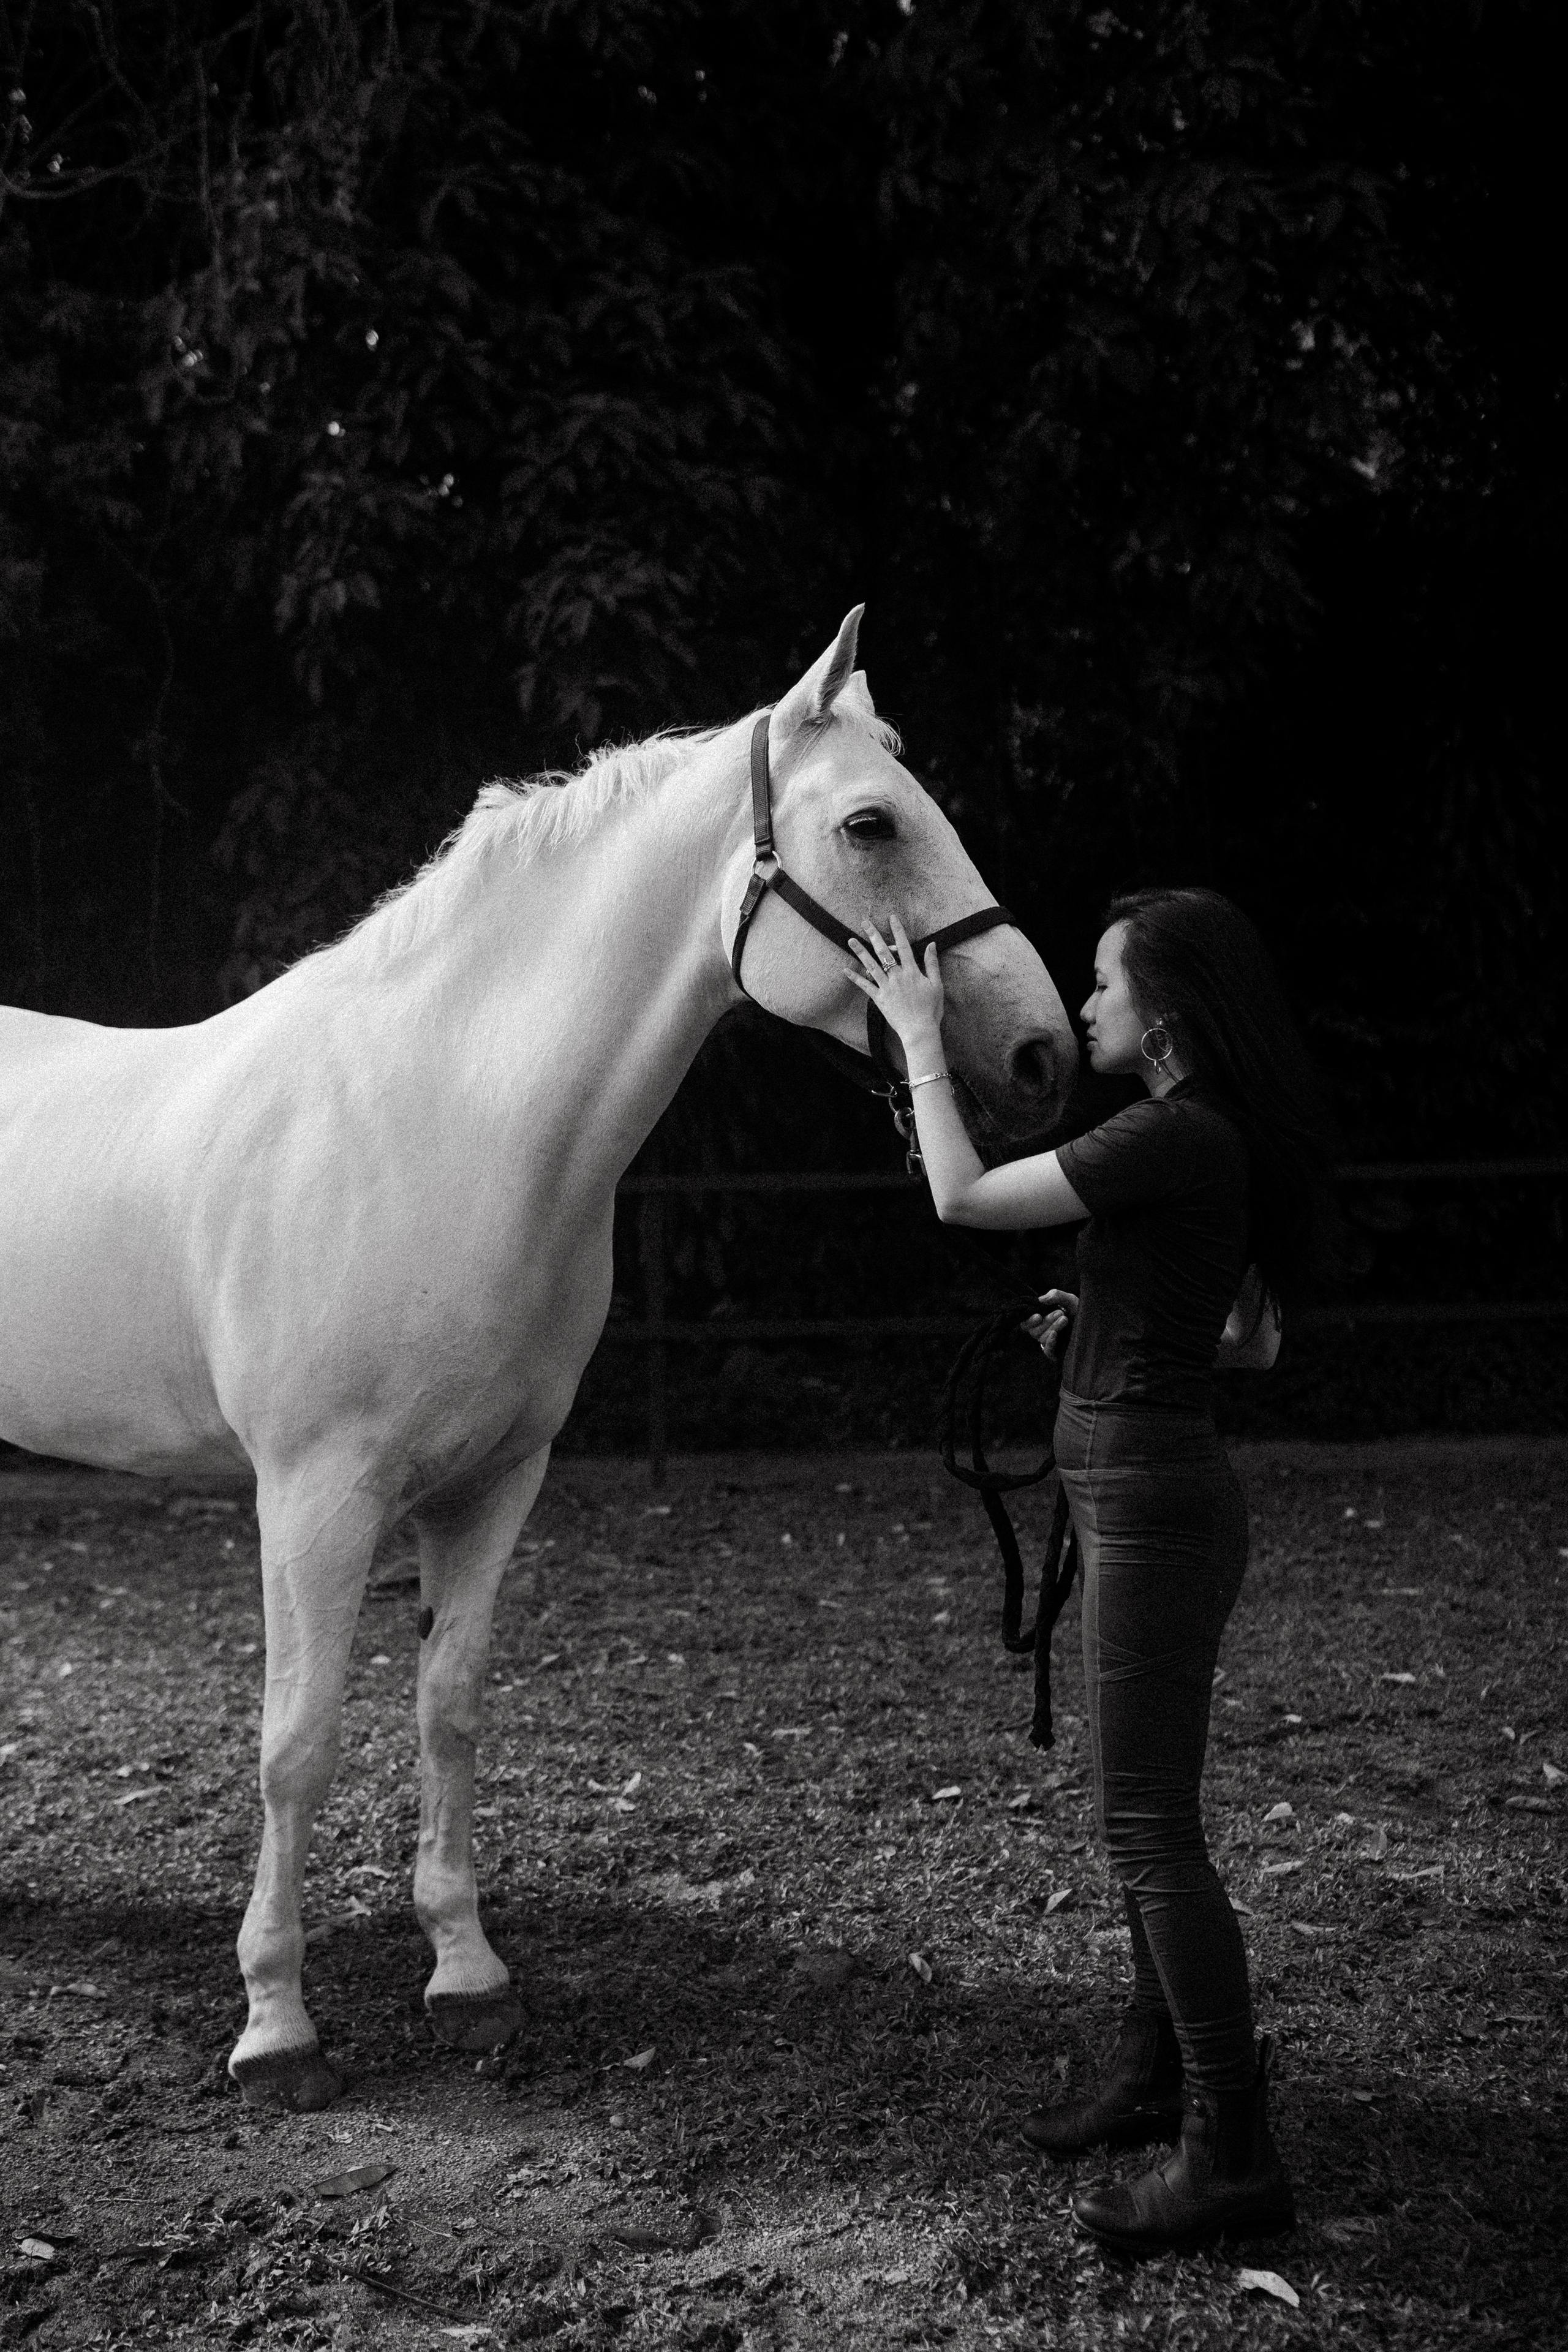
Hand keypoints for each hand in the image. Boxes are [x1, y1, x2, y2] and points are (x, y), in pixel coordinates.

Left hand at [843, 911, 944, 1049]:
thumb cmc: (931, 1009)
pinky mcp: (879, 999)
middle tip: (864, 922)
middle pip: (884, 952)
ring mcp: (887, 987)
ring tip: (850, 940)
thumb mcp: (937, 985)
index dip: (898, 930)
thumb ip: (932, 964)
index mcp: (912, 971)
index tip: (892, 917)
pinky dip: (855, 978)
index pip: (904, 946)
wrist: (919, 1030)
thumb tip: (932, 944)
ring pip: (871, 965)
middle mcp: (897, 976)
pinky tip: (845, 969)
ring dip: (860, 952)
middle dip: (874, 935)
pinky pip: (865, 986)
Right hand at [1021, 1288, 1077, 1357]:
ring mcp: (1050, 1343)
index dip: (1029, 1320)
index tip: (1038, 1315)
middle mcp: (1043, 1332)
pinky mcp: (1056, 1353)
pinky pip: (1047, 1351)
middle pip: (1034, 1330)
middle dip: (1046, 1321)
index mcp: (1042, 1320)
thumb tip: (1040, 1299)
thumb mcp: (1070, 1299)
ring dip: (1052, 1328)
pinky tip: (1055, 1334)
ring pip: (1041, 1338)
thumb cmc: (1081, 1311)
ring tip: (1065, 1319)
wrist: (1095, 1324)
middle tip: (1060, 1313)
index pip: (1026, 1323)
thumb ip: (1055, 1295)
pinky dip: (1050, 1342)